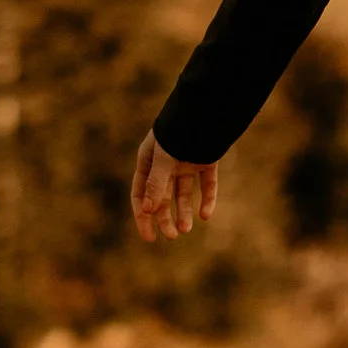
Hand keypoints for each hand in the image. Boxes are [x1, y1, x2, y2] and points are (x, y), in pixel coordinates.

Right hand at [131, 129, 219, 244]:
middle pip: (162, 197)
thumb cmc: (178, 133)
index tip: (149, 237)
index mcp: (148, 161)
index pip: (141, 194)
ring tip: (186, 229)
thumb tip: (147, 211)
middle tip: (172, 236)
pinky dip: (207, 199)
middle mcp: (165, 163)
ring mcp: (185, 162)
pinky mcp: (205, 161)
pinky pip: (206, 184)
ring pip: (182, 193)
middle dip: (165, 218)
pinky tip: (206, 215)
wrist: (206, 110)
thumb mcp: (163, 159)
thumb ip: (156, 184)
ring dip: (183, 212)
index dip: (143, 216)